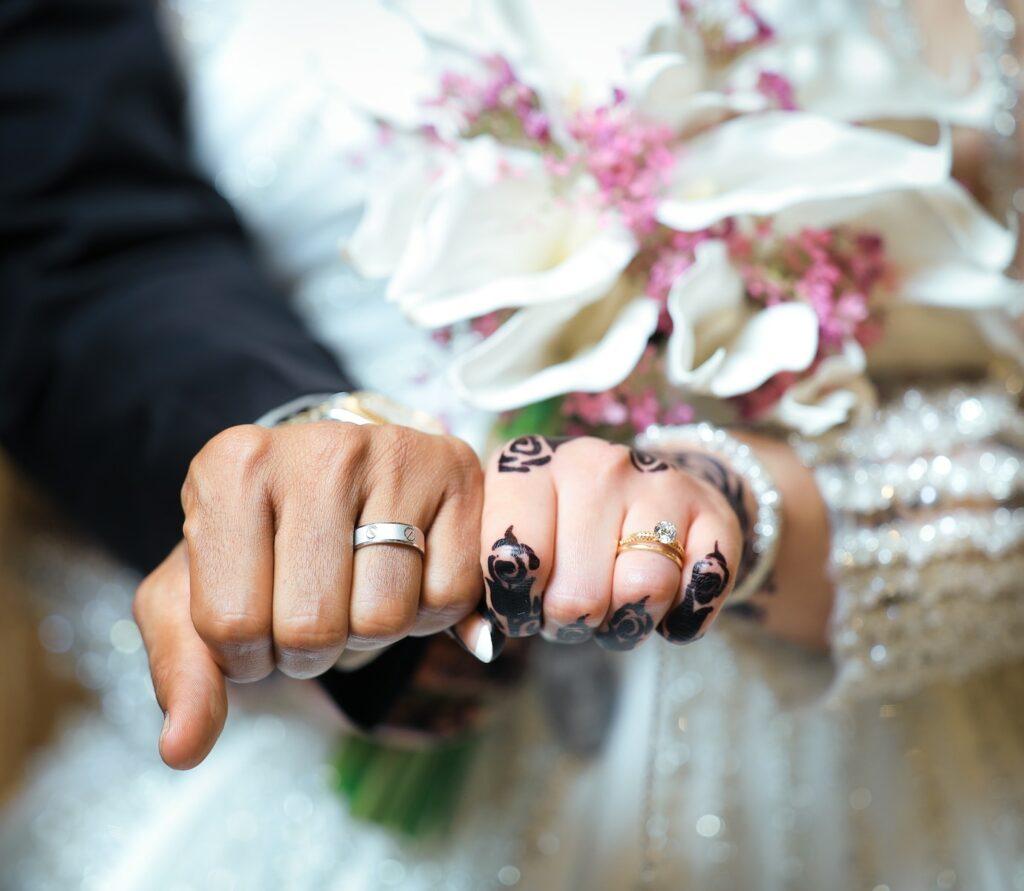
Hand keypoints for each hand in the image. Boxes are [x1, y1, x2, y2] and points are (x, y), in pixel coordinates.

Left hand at [133, 421, 483, 768]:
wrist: (337, 480)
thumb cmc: (260, 543)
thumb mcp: (197, 595)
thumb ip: (182, 669)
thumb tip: (182, 749)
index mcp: (231, 468)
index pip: (231, 624)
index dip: (248, 652)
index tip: (259, 611)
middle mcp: (317, 448)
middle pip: (313, 627)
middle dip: (312, 646)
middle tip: (314, 602)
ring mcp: (394, 453)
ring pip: (384, 618)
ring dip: (370, 630)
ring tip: (358, 585)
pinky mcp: (457, 472)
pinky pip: (447, 599)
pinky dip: (427, 612)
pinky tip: (408, 570)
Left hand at [469, 435, 743, 649]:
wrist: (641, 492)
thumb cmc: (553, 532)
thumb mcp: (502, 545)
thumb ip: (475, 592)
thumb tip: (484, 642)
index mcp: (525, 464)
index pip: (514, 558)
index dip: (516, 606)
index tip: (521, 606)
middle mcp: (590, 461)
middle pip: (578, 594)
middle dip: (571, 621)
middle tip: (571, 606)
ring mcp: (655, 480)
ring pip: (644, 589)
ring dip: (627, 620)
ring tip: (614, 602)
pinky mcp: (711, 510)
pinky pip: (702, 590)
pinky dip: (682, 618)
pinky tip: (666, 601)